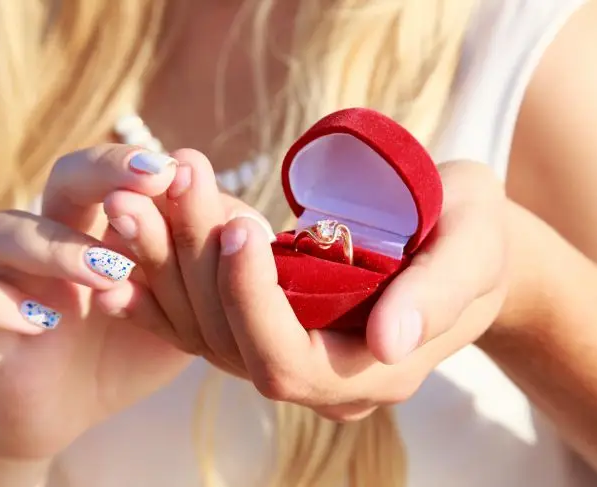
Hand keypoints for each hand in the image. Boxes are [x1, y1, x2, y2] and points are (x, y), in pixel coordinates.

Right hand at [0, 145, 191, 459]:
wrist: (76, 402)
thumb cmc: (136, 342)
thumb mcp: (186, 306)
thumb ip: (208, 267)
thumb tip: (248, 226)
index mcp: (108, 224)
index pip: (122, 175)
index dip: (146, 169)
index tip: (182, 170)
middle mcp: (57, 236)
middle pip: (64, 177)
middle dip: (103, 171)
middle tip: (148, 182)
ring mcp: (14, 277)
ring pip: (7, 231)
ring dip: (59, 246)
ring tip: (110, 272)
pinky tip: (41, 322)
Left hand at [115, 153, 510, 419]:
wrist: (459, 244)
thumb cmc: (473, 236)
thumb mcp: (474, 248)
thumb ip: (439, 294)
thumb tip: (390, 343)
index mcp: (375, 371)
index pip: (290, 360)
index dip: (255, 301)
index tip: (239, 226)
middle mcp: (322, 379)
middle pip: (232, 345)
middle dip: (195, 270)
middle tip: (169, 191)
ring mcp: (290, 356)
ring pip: (205, 333)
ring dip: (166, 270)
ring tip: (136, 203)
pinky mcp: (267, 330)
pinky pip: (200, 324)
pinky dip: (159, 293)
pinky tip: (122, 260)